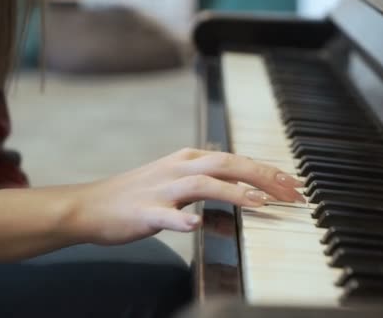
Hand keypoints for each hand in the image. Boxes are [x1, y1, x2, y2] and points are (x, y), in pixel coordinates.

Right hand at [69, 148, 303, 245]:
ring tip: (260, 204)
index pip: (236, 160)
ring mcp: (161, 189)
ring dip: (233, 192)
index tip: (293, 183)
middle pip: (227, 164)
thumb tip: (245, 183)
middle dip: (263, 175)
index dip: (268, 171)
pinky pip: (165, 215)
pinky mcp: (144, 212)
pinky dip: (182, 219)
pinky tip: (196, 224)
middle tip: (290, 192)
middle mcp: (178, 168)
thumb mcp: (177, 177)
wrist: (89, 205)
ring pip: (202, 184)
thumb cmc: (138, 194)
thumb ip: (209, 177)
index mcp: (188, 158)